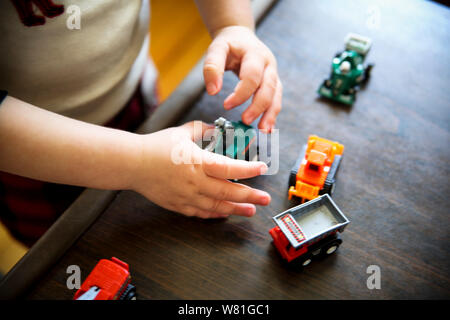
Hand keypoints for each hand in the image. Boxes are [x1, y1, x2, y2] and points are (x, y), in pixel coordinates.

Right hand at [132, 121, 270, 218]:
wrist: (132, 164)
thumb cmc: (155, 147)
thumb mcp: (181, 133)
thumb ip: (201, 130)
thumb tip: (216, 128)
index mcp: (197, 161)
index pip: (229, 167)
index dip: (248, 169)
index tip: (262, 169)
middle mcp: (195, 182)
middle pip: (227, 191)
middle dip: (249, 196)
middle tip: (265, 199)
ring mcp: (187, 196)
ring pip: (217, 206)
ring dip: (236, 209)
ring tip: (251, 211)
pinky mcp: (178, 205)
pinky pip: (201, 213)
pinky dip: (215, 214)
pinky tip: (225, 213)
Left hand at [203, 26, 281, 131]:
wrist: (240, 37)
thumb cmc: (228, 44)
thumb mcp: (217, 49)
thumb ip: (212, 67)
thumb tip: (213, 91)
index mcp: (255, 54)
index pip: (252, 76)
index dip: (241, 93)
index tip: (226, 105)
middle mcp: (269, 64)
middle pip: (268, 87)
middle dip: (258, 106)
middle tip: (245, 120)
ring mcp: (273, 73)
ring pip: (276, 95)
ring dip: (271, 114)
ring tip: (264, 130)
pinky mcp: (273, 83)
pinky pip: (275, 99)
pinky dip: (272, 113)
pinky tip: (267, 127)